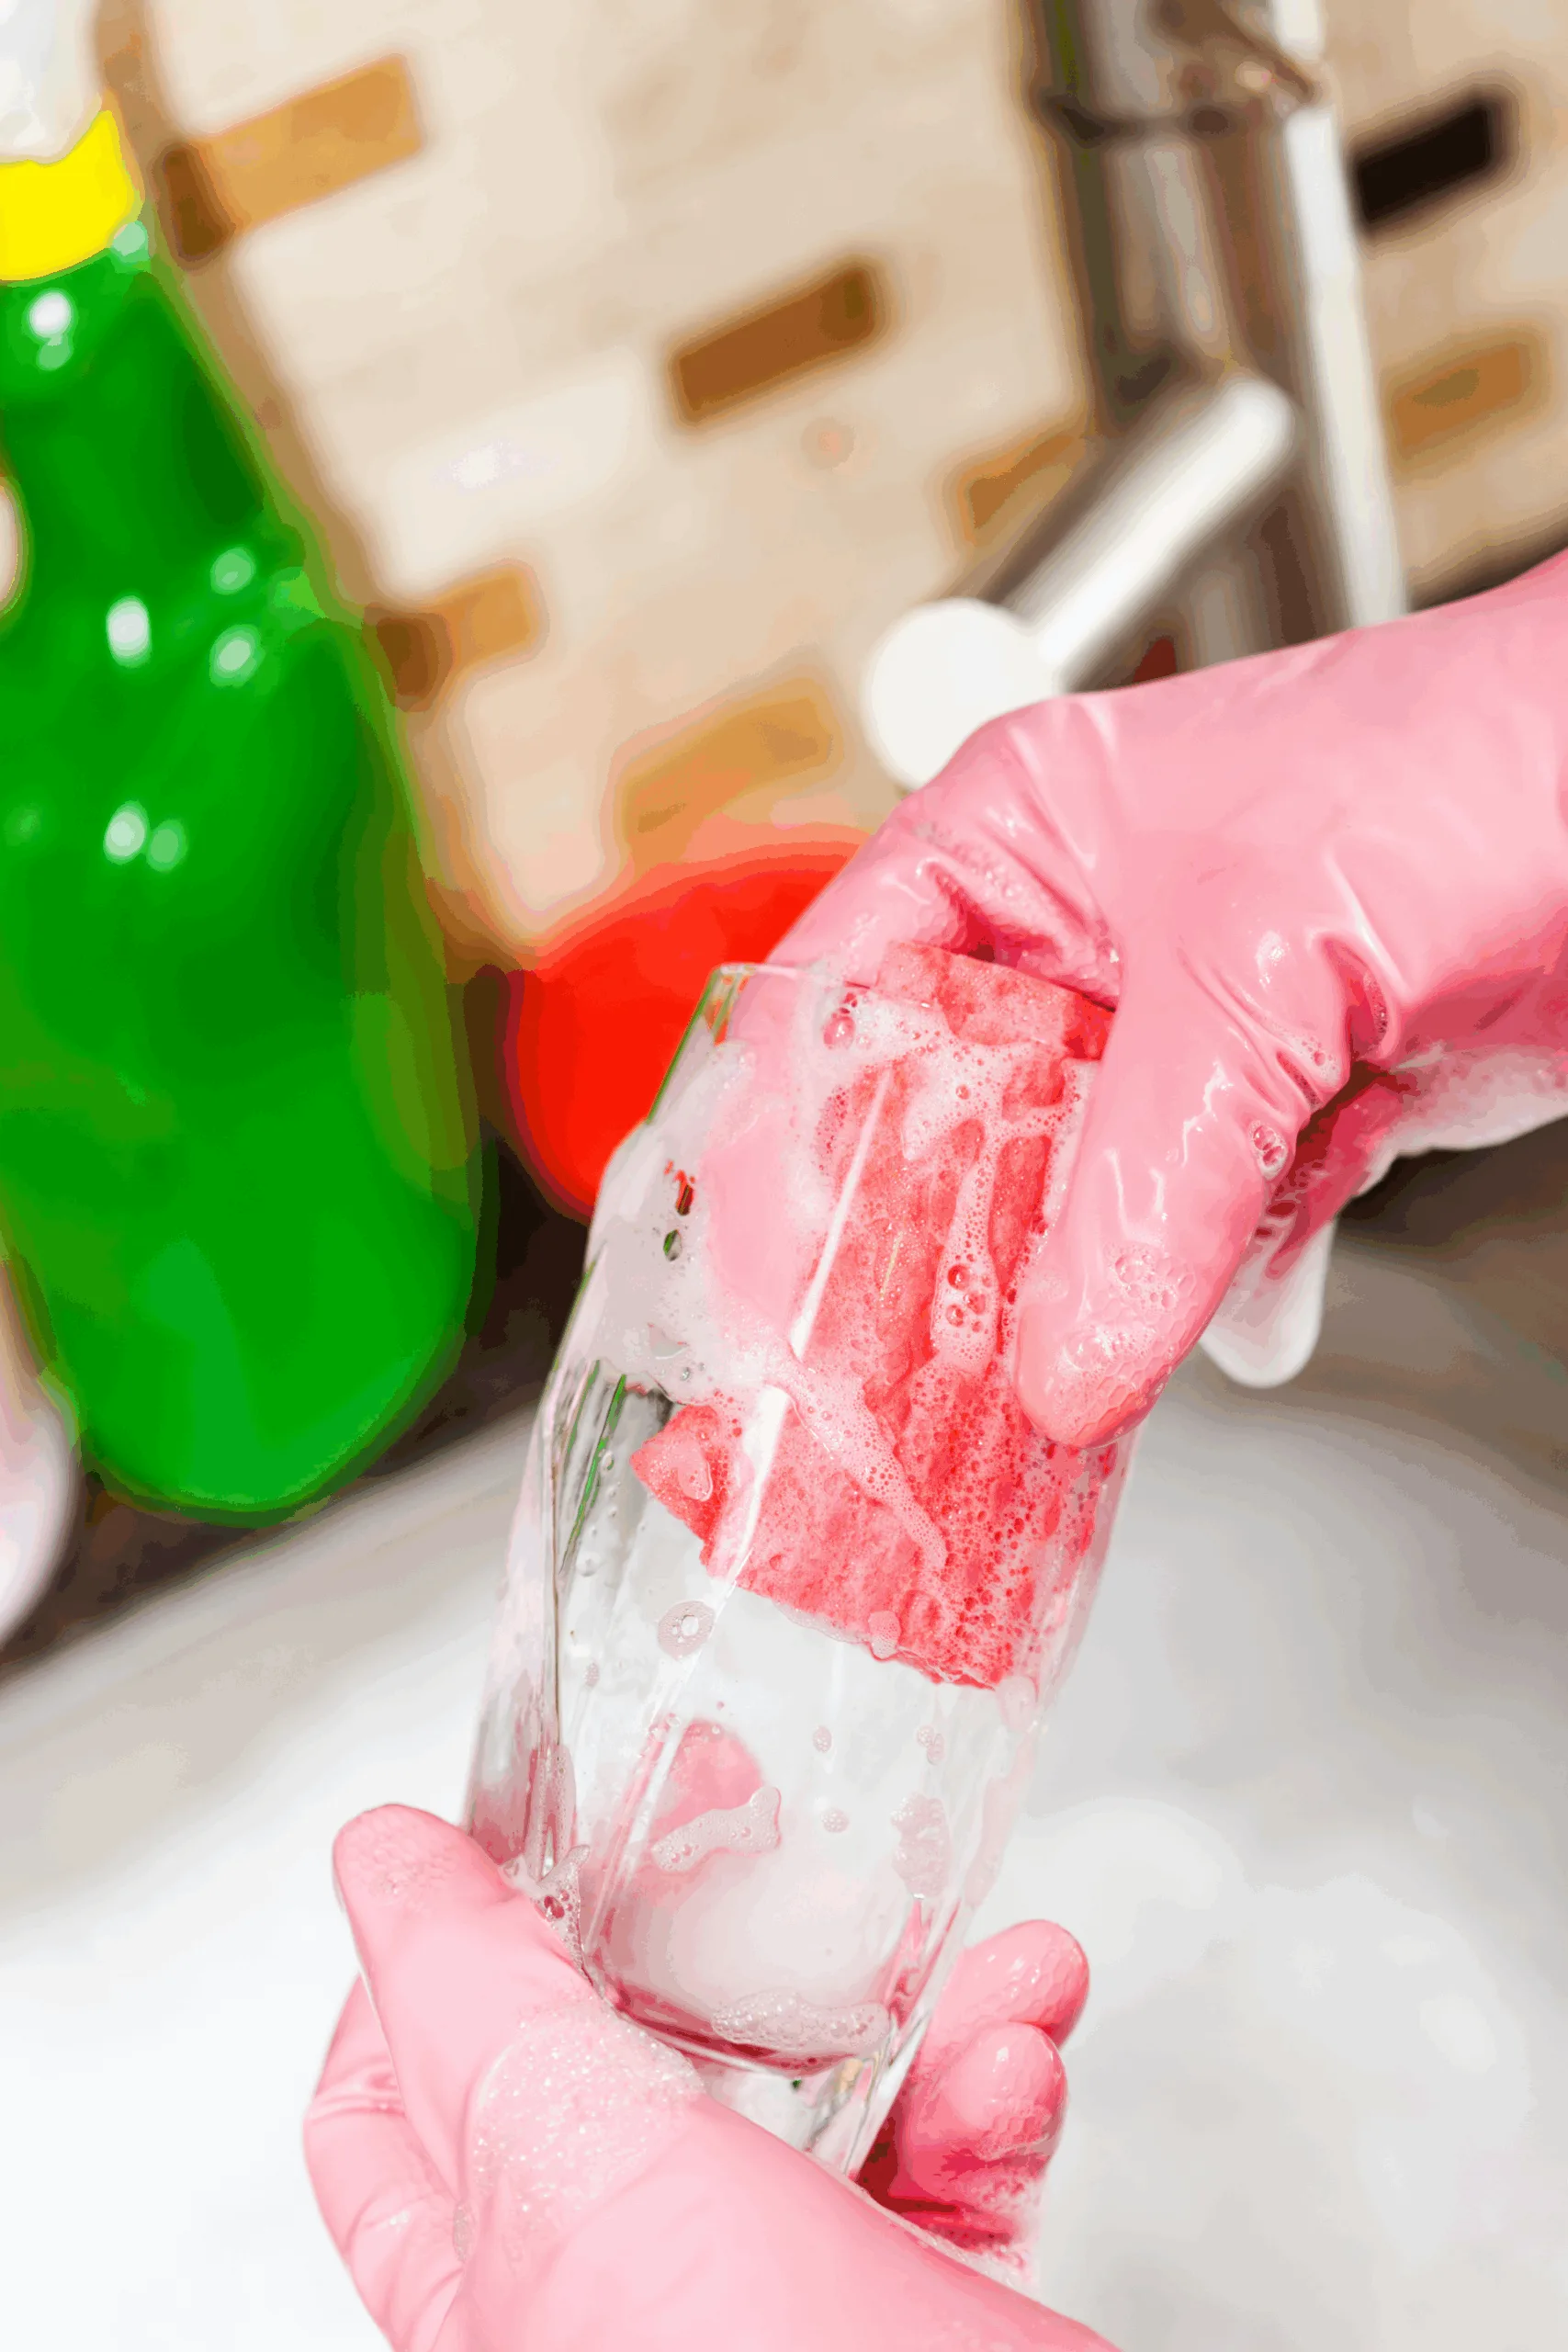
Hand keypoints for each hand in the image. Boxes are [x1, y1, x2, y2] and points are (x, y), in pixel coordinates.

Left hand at [305, 1806, 1112, 2351]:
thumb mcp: (573, 2174)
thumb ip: (470, 2003)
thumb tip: (379, 1862)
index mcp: (493, 2279)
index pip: (394, 2104)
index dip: (431, 1951)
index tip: (504, 1831)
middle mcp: (623, 2291)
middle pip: (622, 2056)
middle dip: (693, 1922)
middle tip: (736, 1809)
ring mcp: (775, 2299)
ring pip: (819, 2081)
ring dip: (909, 1993)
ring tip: (966, 1954)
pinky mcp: (922, 2302)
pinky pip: (959, 2143)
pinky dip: (996, 2071)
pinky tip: (1020, 2037)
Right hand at [778, 553, 1567, 1440]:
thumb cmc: (1481, 756)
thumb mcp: (1261, 963)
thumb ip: (1150, 1177)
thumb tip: (1063, 1363)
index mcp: (1012, 843)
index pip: (833, 1007)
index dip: (784, 1154)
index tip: (768, 1294)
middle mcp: (1077, 944)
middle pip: (934, 1133)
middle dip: (917, 1265)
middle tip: (880, 1391)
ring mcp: (1184, 1037)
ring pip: (1066, 1208)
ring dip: (1057, 1311)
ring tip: (1027, 1415)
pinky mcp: (1285, 1112)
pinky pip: (1201, 1240)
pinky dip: (1207, 1305)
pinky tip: (1221, 1339)